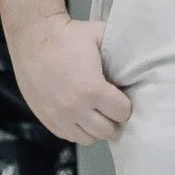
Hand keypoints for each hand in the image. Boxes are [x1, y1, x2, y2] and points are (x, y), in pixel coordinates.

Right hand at [8, 13, 132, 145]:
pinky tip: (80, 113)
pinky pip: (69, 137)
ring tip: (96, 111)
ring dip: (95, 127)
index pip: (122, 113)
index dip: (126, 104)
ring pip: (88, 139)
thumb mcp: (102, 36)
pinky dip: (78, 129)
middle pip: (107, 131)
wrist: (34, 38)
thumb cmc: (70, 36)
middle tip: (111, 105)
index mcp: (92, 89)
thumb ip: (122, 53)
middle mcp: (75, 108)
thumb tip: (141, 63)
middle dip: (113, 118)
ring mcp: (58, 117)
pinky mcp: (46, 120)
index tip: (123, 96)